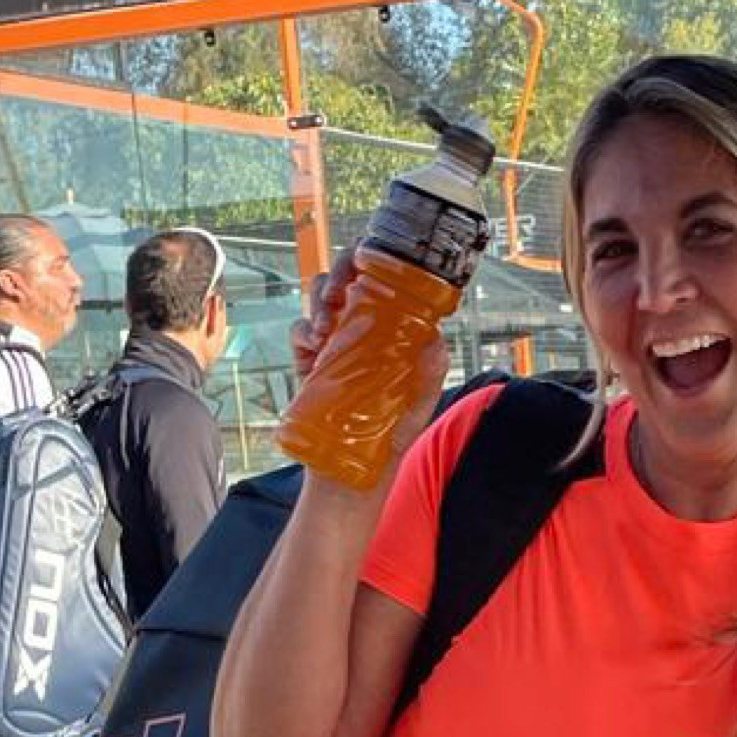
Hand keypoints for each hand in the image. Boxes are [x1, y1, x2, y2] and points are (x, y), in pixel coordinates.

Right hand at [289, 250, 448, 482]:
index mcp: (393, 330)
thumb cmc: (389, 439)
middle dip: (342, 271)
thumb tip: (436, 341)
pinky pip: (300, 329)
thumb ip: (429, 374)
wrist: (350, 474)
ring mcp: (335, 342)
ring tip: (325, 324)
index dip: (380, 262)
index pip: (388, 282)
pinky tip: (314, 345)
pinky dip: (303, 330)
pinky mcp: (309, 360)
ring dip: (321, 297)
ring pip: (321, 294)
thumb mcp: (417, 405)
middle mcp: (365, 328)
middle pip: (350, 276)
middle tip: (341, 289)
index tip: (374, 265)